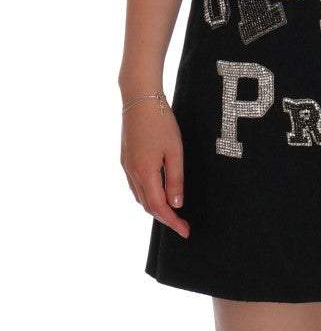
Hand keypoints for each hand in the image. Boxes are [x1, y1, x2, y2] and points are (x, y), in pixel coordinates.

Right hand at [121, 100, 189, 237]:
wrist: (139, 99)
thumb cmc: (161, 122)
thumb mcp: (175, 151)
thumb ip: (175, 179)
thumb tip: (176, 204)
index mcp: (145, 172)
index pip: (159, 207)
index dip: (172, 222)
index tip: (185, 231)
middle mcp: (132, 172)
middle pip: (147, 205)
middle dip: (165, 218)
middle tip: (182, 225)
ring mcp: (126, 166)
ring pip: (140, 197)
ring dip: (155, 208)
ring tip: (173, 213)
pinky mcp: (126, 160)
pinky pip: (136, 186)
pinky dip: (147, 196)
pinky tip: (158, 195)